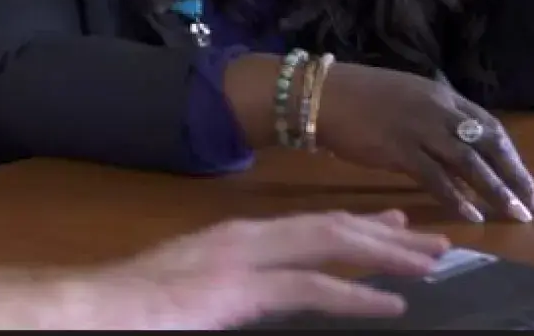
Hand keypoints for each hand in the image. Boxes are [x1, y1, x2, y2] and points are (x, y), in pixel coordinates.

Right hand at [68, 210, 448, 328]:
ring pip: (327, 245)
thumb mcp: (198, 288)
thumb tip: (264, 293)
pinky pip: (308, 288)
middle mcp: (244, 238)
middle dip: (384, 234)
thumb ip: (238, 285)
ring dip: (383, 254)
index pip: (307, 224)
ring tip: (430, 264)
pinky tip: (390, 303)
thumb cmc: (136, 304)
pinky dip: (354, 292)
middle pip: (328, 227)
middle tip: (436, 242)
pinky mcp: (239, 288)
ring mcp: (242, 259)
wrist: (98, 308)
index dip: (357, 225)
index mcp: (234, 238)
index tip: (396, 228)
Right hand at [316, 62, 533, 223]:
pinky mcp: (399, 149)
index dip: (512, 158)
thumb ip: (433, 116)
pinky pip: (436, 178)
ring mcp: (419, 129)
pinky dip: (456, 198)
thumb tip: (455, 143)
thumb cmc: (357, 95)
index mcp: (442, 95)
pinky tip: (472, 217)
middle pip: (489, 146)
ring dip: (496, 192)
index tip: (527, 182)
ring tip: (515, 216)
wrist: (320, 94)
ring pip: (469, 164)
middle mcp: (438, 110)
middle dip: (516, 178)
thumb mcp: (405, 96)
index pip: (491, 127)